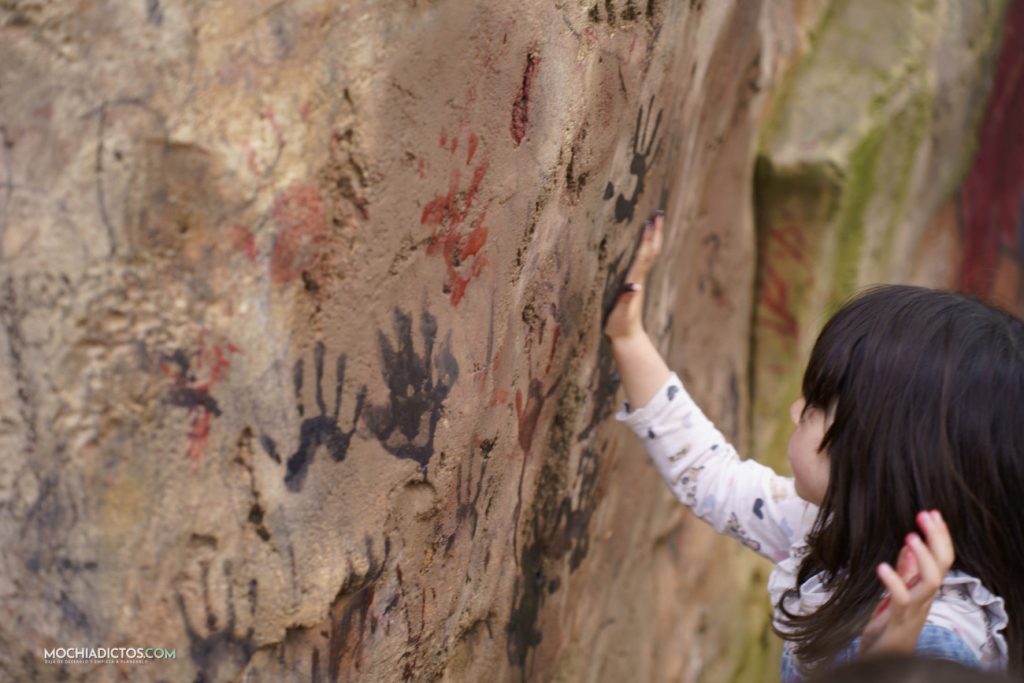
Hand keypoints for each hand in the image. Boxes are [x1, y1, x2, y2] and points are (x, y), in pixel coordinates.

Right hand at [603, 211, 664, 340]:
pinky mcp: (635, 285)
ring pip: (649, 255)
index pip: (643, 256)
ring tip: (654, 221)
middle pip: (651, 252)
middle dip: (656, 233)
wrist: (628, 338)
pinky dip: (646, 247)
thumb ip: (625, 301)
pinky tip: (644, 242)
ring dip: (653, 237)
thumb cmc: (619, 326)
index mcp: (634, 282)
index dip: (647, 239)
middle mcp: (639, 279)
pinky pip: (643, 261)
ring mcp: (638, 281)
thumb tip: (633, 286)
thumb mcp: (619, 315)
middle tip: (658, 213)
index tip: (650, 221)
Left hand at [859, 510, 954, 656]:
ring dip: (923, 557)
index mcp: (925, 589)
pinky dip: (894, 581)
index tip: (931, 512)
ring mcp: (915, 610)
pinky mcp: (899, 621)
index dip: (940, 536)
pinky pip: (902, 600)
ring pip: (931, 582)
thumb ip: (904, 572)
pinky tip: (882, 566)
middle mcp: (925, 598)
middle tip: (925, 515)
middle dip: (937, 539)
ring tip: (910, 536)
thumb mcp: (896, 593)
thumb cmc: (888, 625)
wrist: (880, 658)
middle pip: (943, 566)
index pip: (942, 559)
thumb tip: (907, 546)